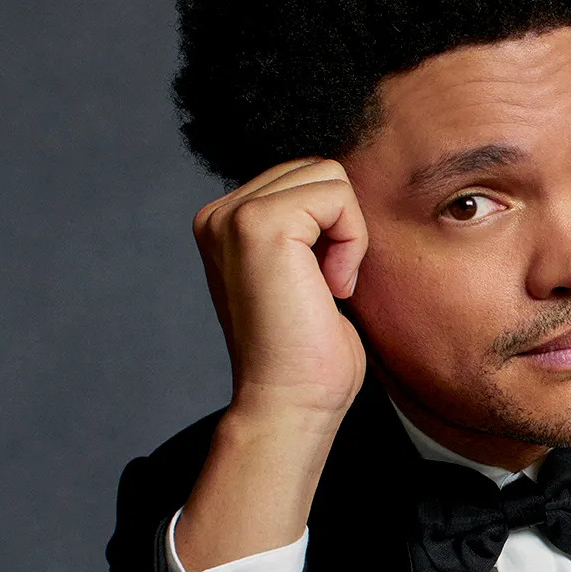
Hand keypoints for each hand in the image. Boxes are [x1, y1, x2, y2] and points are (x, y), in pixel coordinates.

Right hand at [176, 159, 369, 571]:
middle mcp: (219, 212)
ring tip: (325, 287)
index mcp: (226, 222)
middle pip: (319, 169)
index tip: (320, 286)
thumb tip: (343, 191)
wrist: (291, 402)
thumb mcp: (307, 275)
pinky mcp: (259, 223)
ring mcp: (233, 215)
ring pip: (330, 176)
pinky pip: (338, 196)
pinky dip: (351, 242)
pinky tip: (330, 286)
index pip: (306, 178)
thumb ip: (310, 229)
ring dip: (348, 235)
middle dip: (341, 227)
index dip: (333, 228)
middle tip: (326, 287)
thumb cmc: (310, 354)